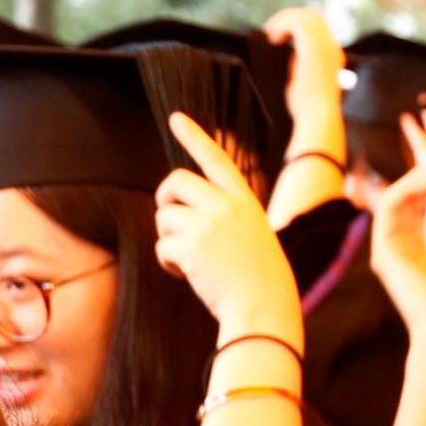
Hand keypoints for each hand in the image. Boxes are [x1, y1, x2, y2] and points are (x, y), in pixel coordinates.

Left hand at [153, 113, 302, 339]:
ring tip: (189, 261)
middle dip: (164, 199)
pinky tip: (185, 275)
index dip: (195, 137)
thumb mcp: (252, 235)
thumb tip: (182, 210)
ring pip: (164, 217)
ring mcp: (208, 224)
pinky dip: (167, 263)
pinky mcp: (191, 246)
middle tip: (168, 221)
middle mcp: (226, 206)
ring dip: (168, 239)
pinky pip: (161, 246)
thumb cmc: (259, 279)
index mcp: (245, 200)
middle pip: (175, 181)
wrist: (264, 308)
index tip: (176, 118)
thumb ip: (225, 216)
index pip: (217, 159)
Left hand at [264, 6, 347, 162]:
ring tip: (269, 34)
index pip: (317, 28)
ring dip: (283, 20)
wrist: (317, 118)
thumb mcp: (300, 82)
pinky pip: (297, 23)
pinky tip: (272, 38)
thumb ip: (296, 65)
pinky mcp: (314, 48)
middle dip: (289, 18)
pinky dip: (282, 25)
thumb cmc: (306, 110)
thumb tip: (283, 54)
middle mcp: (332, 47)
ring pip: (305, 16)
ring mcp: (325, 46)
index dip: (296, 26)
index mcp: (331, 55)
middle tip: (270, 31)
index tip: (277, 38)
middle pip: (313, 16)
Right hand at [367, 117, 425, 354]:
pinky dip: (410, 186)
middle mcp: (403, 251)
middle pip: (407, 203)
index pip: (420, 212)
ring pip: (397, 199)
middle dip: (425, 177)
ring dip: (419, 176)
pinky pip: (392, 206)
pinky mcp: (385, 250)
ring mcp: (392, 251)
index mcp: (423, 256)